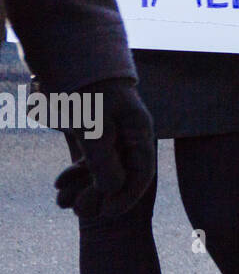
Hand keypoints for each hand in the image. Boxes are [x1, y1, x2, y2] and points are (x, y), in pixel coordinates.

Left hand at [54, 78, 155, 219]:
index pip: (142, 174)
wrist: (72, 58)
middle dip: (102, 196)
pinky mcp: (97, 133)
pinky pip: (91, 162)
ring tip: (65, 198)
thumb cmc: (84, 92)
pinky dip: (78, 175)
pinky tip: (61, 183)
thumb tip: (114, 190)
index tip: (106, 215)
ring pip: (105, 171)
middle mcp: (131, 135)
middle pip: (123, 176)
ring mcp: (115, 134)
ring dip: (86, 187)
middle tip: (78, 210)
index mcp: (140, 132)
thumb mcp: (92, 129)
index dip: (126, 198)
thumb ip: (104, 160)